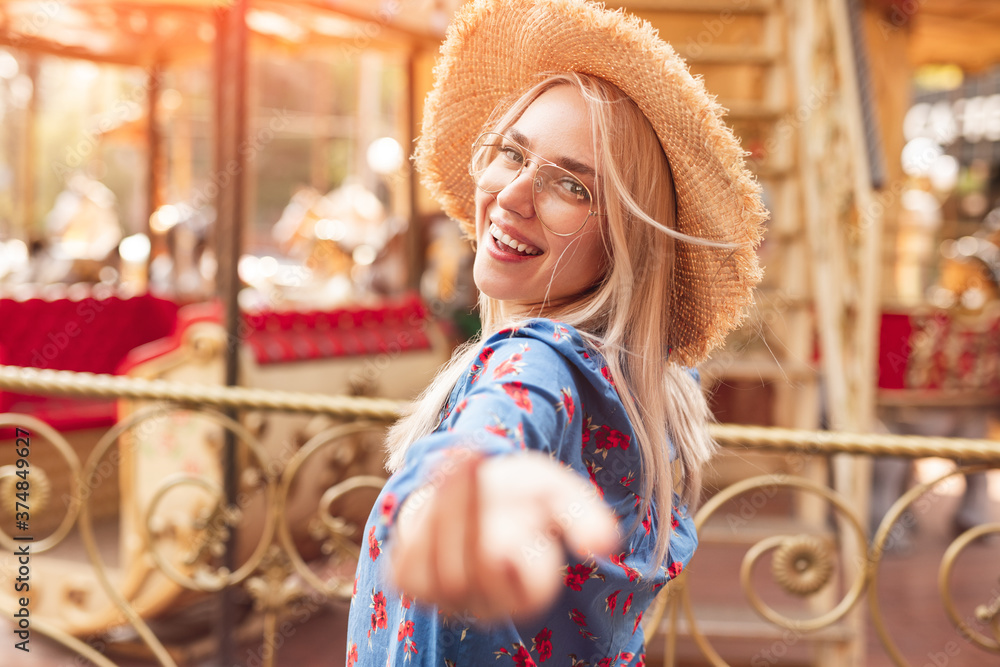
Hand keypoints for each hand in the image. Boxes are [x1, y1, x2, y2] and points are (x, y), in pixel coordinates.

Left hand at [390, 449, 618, 620]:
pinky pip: (411, 562)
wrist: (467, 486)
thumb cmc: (518, 495)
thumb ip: (580, 513)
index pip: (532, 590)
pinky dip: (423, 517)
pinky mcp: (412, 582)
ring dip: (448, 504)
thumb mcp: (553, 492)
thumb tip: (604, 543)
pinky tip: (437, 476)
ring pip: (443, 567)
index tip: (526, 510)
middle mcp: (487, 603)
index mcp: (528, 588)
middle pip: (477, 571)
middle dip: (473, 509)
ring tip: (458, 456)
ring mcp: (446, 597)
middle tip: (476, 456)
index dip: (529, 558)